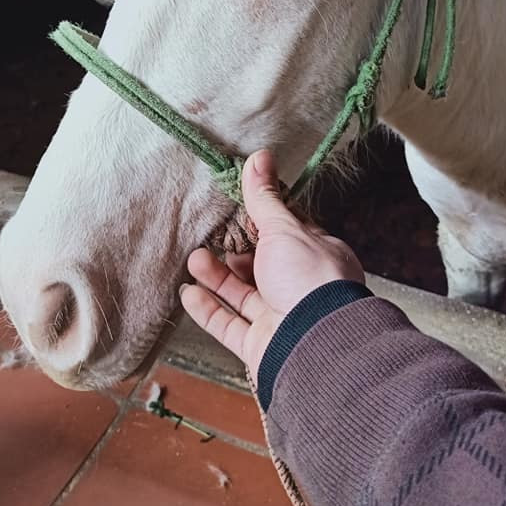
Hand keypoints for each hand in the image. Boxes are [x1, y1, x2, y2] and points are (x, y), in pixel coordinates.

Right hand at [180, 149, 364, 378]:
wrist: (315, 348)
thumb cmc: (309, 283)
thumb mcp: (284, 230)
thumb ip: (265, 199)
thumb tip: (260, 158)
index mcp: (317, 258)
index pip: (286, 235)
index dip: (261, 222)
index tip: (237, 209)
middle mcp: (301, 288)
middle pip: (261, 266)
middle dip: (234, 251)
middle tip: (211, 236)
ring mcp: (281, 319)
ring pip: (242, 295)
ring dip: (216, 277)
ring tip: (193, 259)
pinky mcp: (261, 346)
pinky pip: (229, 325)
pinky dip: (207, 310)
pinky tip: (188, 294)